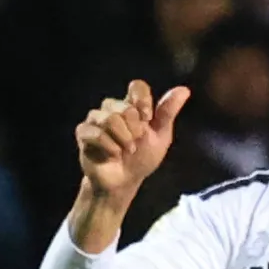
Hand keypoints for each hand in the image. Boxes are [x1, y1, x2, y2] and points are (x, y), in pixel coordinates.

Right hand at [76, 79, 189, 205]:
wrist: (124, 181)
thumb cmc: (143, 158)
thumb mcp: (160, 136)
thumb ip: (168, 113)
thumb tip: (184, 90)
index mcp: (132, 106)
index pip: (137, 87)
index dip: (143, 101)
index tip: (148, 118)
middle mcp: (112, 108)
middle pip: (124, 106)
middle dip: (135, 129)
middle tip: (136, 143)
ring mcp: (96, 119)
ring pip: (109, 118)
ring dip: (123, 138)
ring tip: (126, 150)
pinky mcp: (84, 132)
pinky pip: (96, 133)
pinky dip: (109, 146)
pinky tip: (113, 154)